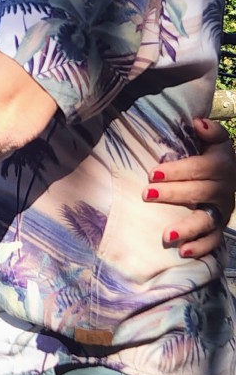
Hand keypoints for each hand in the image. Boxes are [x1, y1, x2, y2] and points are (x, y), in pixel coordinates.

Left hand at [144, 118, 235, 259]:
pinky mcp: (219, 228)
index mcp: (222, 165)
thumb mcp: (214, 141)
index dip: (177, 171)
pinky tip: (183, 252)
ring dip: (187, 228)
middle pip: (200, 193)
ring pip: (207, 220)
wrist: (229, 177)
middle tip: (147, 195)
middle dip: (173, 194)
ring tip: (167, 235)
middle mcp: (225, 190)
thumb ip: (209, 131)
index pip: (200, 168)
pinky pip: (213, 241)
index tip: (152, 174)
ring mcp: (222, 211)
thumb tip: (198, 123)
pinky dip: (200, 247)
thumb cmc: (210, 156)